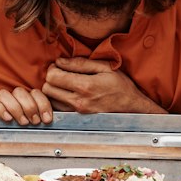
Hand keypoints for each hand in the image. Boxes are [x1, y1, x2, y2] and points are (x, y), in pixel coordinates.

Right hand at [0, 86, 53, 125]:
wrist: (3, 134)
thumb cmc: (25, 127)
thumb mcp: (36, 123)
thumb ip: (42, 118)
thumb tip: (49, 120)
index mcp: (27, 97)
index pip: (35, 92)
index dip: (42, 104)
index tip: (46, 119)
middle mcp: (13, 96)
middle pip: (19, 92)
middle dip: (29, 107)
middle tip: (34, 121)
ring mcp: (0, 100)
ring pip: (4, 94)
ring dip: (15, 108)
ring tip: (23, 122)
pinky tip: (8, 118)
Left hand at [42, 58, 166, 115]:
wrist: (133, 109)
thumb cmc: (121, 86)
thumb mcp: (104, 67)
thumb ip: (80, 63)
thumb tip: (60, 61)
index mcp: (85, 86)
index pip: (52, 77)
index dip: (52, 68)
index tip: (59, 65)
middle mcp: (78, 102)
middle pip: (47, 89)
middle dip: (50, 78)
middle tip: (60, 73)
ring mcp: (78, 113)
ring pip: (51, 101)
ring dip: (53, 90)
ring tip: (64, 83)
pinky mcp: (79, 119)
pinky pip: (59, 109)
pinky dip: (58, 100)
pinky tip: (68, 93)